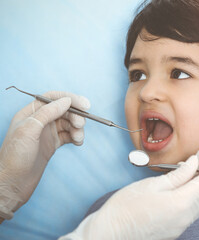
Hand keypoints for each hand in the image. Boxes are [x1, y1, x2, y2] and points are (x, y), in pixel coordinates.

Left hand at [0, 91, 89, 219]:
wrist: (13, 184)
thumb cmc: (15, 157)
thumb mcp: (29, 130)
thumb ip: (47, 113)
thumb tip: (66, 101)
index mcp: (31, 113)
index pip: (53, 98)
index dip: (70, 99)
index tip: (85, 105)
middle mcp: (40, 120)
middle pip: (64, 110)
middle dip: (75, 116)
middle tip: (81, 125)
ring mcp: (47, 132)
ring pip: (68, 123)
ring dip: (77, 128)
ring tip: (78, 138)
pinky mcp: (53, 144)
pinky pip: (69, 135)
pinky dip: (76, 137)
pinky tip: (78, 143)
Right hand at [60, 150, 198, 239]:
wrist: (111, 232)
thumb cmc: (127, 206)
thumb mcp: (153, 184)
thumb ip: (179, 174)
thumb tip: (194, 163)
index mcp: (182, 202)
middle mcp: (186, 216)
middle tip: (190, 162)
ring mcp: (182, 225)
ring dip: (197, 186)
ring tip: (181, 175)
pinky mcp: (176, 230)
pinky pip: (192, 212)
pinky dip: (191, 198)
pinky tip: (176, 190)